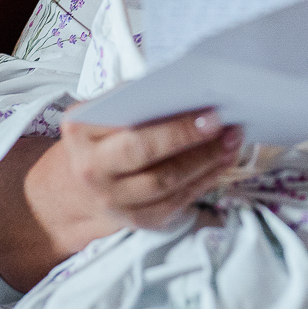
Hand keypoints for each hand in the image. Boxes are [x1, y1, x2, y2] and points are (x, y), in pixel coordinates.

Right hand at [36, 108, 243, 237]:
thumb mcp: (101, 111)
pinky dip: (203, 181)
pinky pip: (176, 202)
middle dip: (192, 142)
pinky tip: (221, 162)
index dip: (175, 127)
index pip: (132, 131)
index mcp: (82, 133)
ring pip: (167, 184)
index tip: (209, 114)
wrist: (76, 188)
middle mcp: (93, 170)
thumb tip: (186, 89)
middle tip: (225, 126)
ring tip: (231, 141)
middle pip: (149, 159)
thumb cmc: (98, 138)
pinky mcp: (138, 219)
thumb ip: (133, 99)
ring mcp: (115, 200)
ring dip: (206, 162)